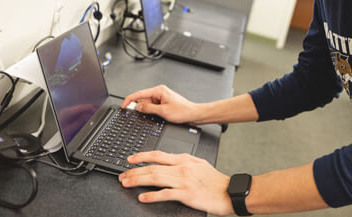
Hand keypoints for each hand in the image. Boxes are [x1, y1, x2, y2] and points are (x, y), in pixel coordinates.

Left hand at [118, 151, 232, 215]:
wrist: (228, 191)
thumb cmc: (214, 180)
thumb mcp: (199, 163)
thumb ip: (184, 160)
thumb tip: (170, 159)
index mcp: (183, 159)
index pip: (158, 155)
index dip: (141, 156)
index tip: (130, 159)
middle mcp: (181, 168)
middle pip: (152, 167)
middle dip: (134, 171)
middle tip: (122, 175)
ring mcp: (183, 181)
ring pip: (155, 178)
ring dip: (138, 180)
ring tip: (127, 183)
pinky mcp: (186, 194)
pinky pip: (165, 194)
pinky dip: (152, 195)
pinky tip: (142, 197)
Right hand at [121, 85, 199, 123]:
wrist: (193, 114)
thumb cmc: (182, 111)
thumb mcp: (163, 111)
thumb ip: (148, 109)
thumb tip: (137, 107)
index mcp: (159, 90)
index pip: (139, 94)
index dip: (129, 100)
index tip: (123, 105)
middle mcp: (159, 92)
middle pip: (143, 100)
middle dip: (143, 108)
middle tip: (150, 115)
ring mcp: (161, 97)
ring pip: (148, 104)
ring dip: (149, 111)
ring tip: (160, 114)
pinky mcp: (163, 102)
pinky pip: (153, 107)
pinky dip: (153, 112)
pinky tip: (159, 115)